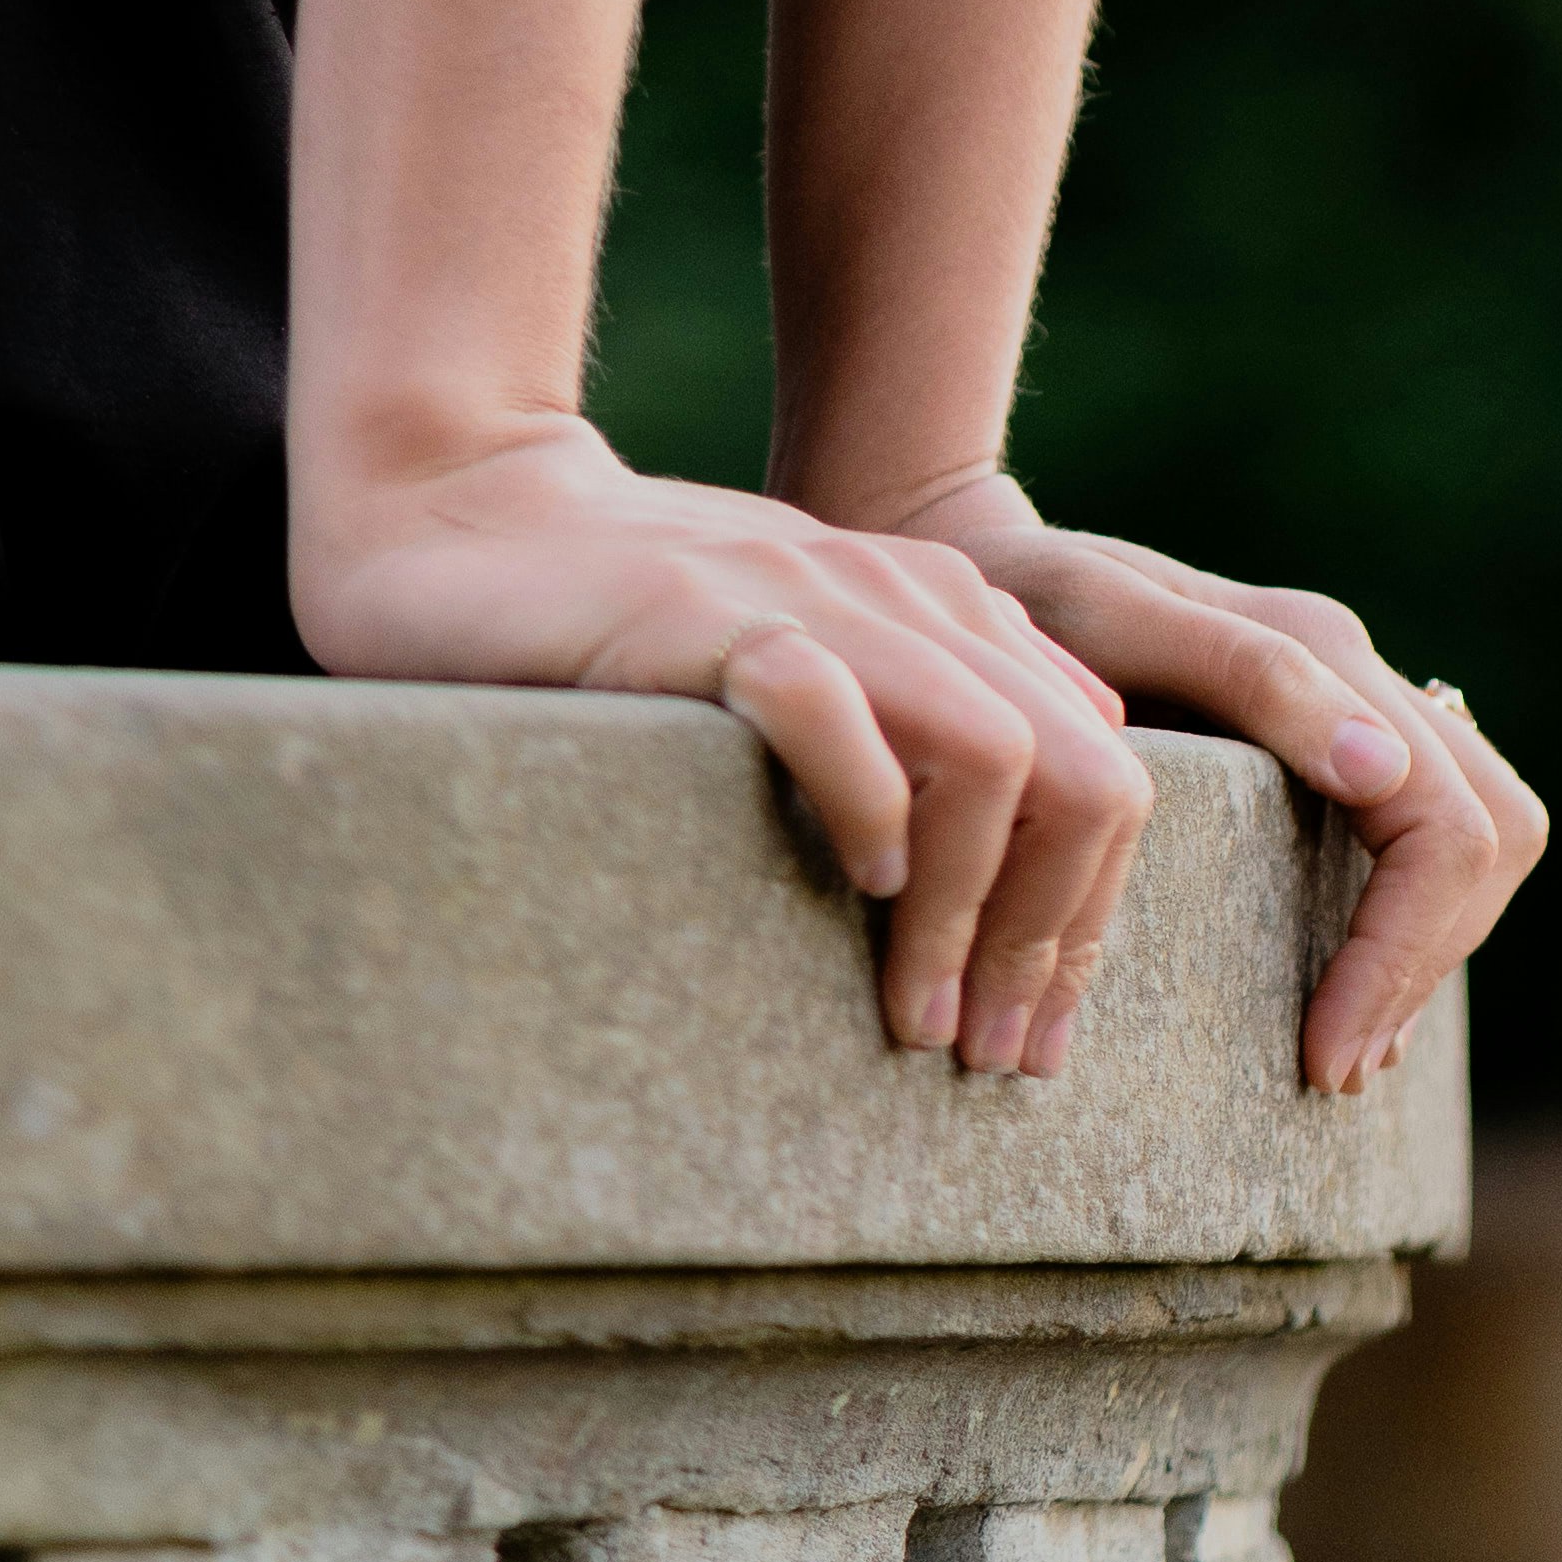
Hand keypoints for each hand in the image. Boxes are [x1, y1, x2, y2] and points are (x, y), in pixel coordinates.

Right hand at [292, 413, 1152, 1075]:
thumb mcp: (808, 643)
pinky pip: (832, 704)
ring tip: (919, 1014)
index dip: (1093, 914)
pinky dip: (867, 804)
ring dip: (971, 908)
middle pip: (1080, 773)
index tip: (1039, 1034)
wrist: (459, 506)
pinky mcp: (707, 615)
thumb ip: (923, 696)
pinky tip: (853, 881)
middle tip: (992, 1055)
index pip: (1102, 767)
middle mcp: (900, 596)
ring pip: (990, 752)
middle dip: (1056, 934)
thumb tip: (1048, 795)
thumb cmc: (625, 607)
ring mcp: (809, 596)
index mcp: (940, 609)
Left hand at [835, 474, 1545, 1101]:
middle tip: (1333, 1068)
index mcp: (1319, 647)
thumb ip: (1250, 677)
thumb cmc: (1029, 604)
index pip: (1442, 825)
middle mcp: (1362, 672)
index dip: (1400, 952)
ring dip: (1431, 950)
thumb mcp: (1107, 623)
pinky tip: (1352, 993)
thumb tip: (1382, 769)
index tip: (1322, 1056)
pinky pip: (1436, 833)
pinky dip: (1416, 922)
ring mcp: (1362, 701)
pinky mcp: (1342, 740)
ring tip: (1345, 1050)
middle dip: (1425, 962)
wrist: (984, 565)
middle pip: (1489, 832)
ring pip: (1481, 834)